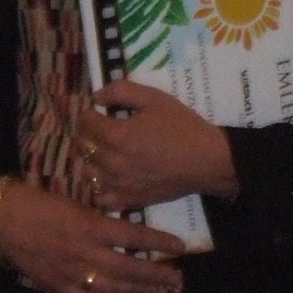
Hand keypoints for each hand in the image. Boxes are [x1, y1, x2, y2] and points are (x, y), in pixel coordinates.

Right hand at [0, 176, 187, 292]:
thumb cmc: (32, 200)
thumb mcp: (68, 198)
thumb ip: (95, 214)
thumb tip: (122, 225)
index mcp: (88, 225)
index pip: (133, 235)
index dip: (159, 241)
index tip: (180, 246)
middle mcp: (84, 251)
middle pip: (129, 267)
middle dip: (157, 274)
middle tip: (178, 279)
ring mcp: (70, 271)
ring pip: (113, 286)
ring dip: (139, 290)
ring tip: (159, 292)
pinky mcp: (55, 284)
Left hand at [73, 81, 238, 209]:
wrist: (209, 160)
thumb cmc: (183, 127)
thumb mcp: (154, 98)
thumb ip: (120, 91)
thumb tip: (96, 96)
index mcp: (116, 135)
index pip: (84, 121)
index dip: (90, 113)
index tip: (99, 113)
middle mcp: (111, 162)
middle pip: (83, 145)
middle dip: (89, 134)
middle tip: (103, 130)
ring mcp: (119, 184)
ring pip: (88, 171)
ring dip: (93, 160)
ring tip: (108, 152)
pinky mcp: (129, 200)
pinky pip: (101, 197)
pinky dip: (100, 188)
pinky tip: (111, 178)